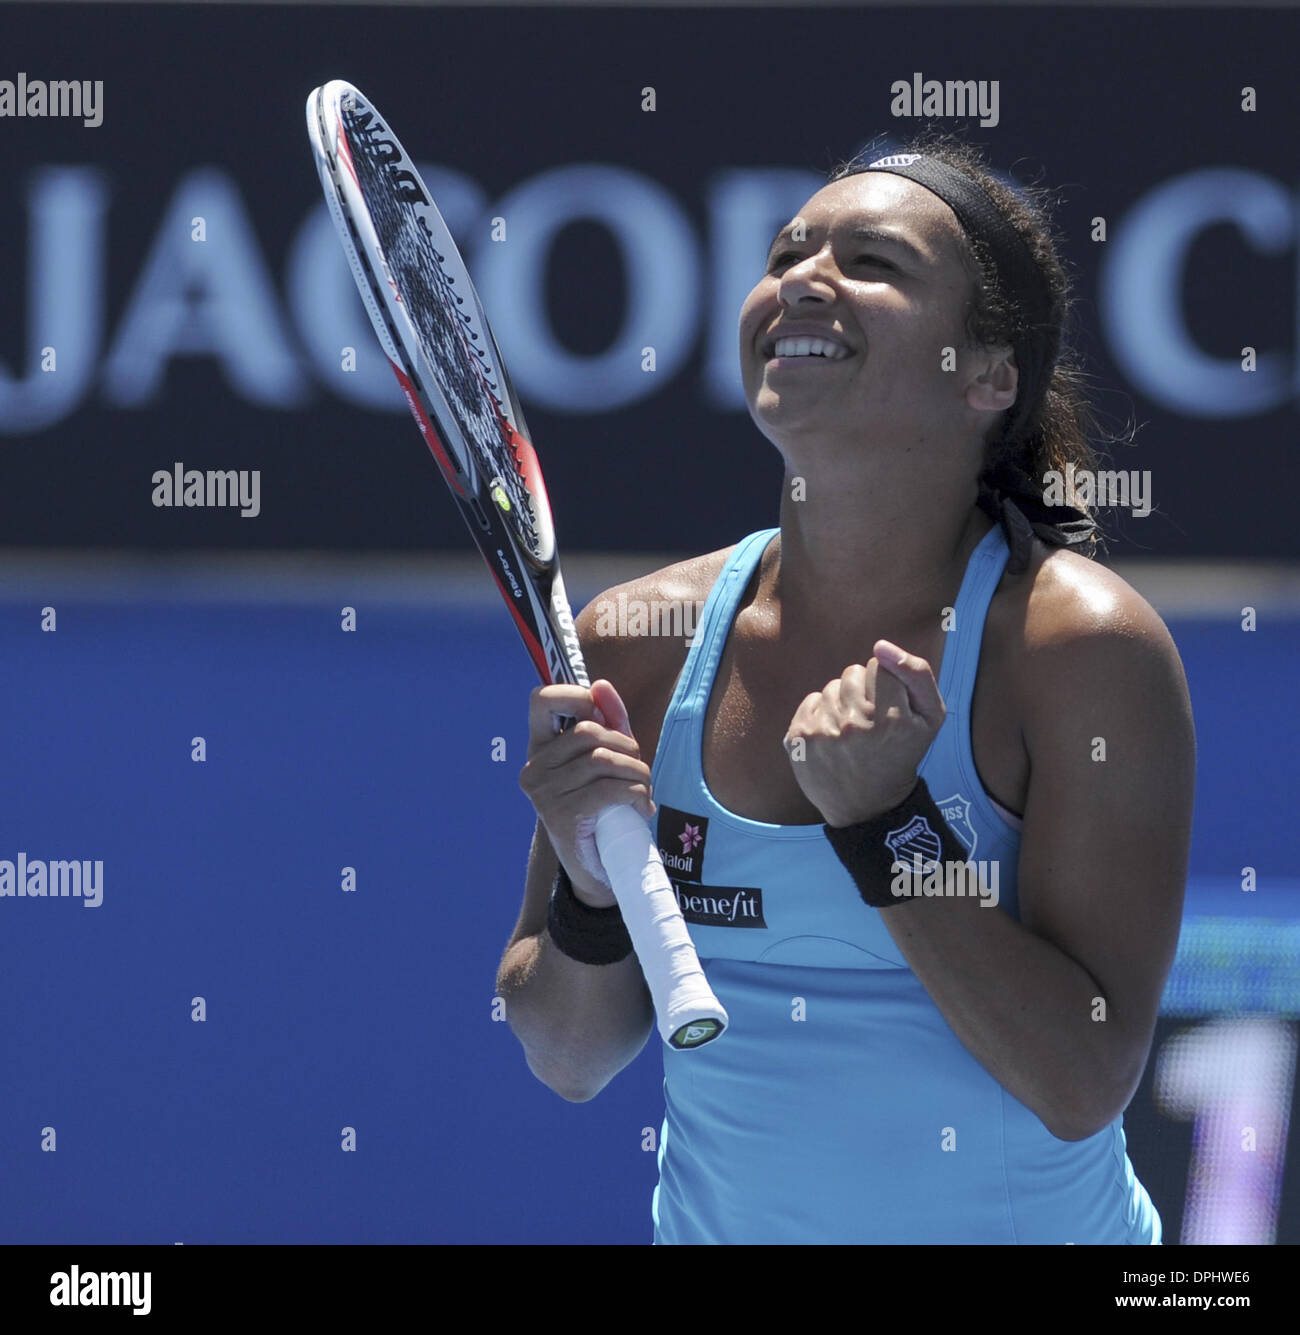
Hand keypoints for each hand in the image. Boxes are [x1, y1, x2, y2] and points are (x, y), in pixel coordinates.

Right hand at [518, 679, 654, 907]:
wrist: (597, 868)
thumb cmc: (602, 807)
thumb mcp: (606, 760)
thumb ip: (607, 722)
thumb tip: (602, 685)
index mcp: (539, 747)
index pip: (541, 700)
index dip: (573, 694)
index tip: (599, 713)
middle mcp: (534, 768)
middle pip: (587, 731)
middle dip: (625, 745)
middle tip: (638, 767)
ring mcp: (544, 793)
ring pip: (603, 760)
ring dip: (637, 773)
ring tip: (644, 789)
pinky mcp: (562, 816)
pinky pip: (609, 789)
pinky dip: (636, 793)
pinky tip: (642, 806)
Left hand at [783, 640, 945, 827]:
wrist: (868, 806)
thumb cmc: (903, 754)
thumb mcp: (931, 717)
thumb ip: (917, 674)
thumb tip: (880, 646)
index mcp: (891, 718)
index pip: (880, 665)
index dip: (887, 683)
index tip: (889, 707)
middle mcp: (854, 725)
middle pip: (853, 673)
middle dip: (864, 691)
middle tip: (871, 722)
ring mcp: (822, 732)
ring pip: (831, 688)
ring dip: (842, 703)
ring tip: (853, 732)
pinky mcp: (798, 738)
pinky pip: (811, 701)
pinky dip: (822, 714)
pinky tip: (833, 737)